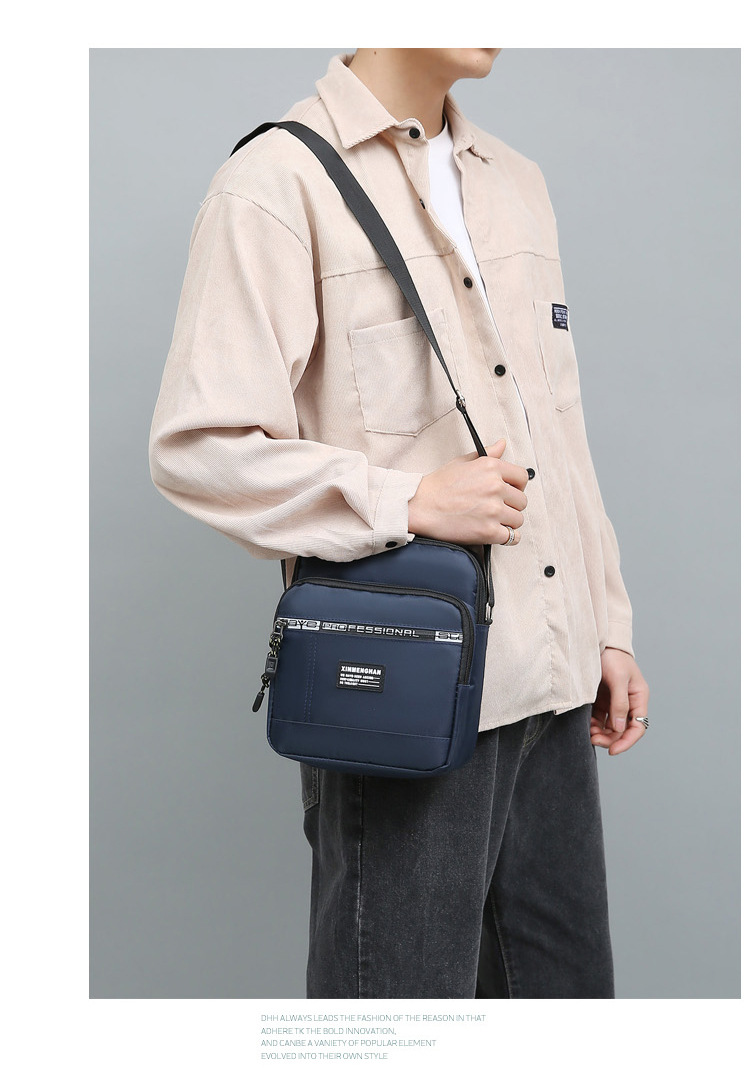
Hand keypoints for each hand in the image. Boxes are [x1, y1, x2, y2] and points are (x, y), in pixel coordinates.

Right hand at [407, 438, 528, 545]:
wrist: (419, 507)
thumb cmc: (437, 486)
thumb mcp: (462, 462)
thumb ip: (487, 454)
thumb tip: (501, 445)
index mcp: (491, 468)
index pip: (522, 477)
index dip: (517, 487)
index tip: (510, 492)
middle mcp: (495, 487)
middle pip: (522, 501)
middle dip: (511, 506)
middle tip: (497, 509)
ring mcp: (493, 510)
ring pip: (518, 520)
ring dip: (508, 522)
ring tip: (492, 521)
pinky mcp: (488, 531)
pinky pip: (512, 537)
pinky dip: (506, 537)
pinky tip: (496, 534)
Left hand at [591, 647, 649, 754]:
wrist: (597, 641)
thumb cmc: (612, 656)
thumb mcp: (617, 678)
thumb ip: (620, 703)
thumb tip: (619, 728)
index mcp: (639, 697)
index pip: (638, 727)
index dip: (627, 741)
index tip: (612, 750)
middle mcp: (628, 702)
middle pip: (623, 730)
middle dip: (610, 739)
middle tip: (593, 740)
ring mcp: (614, 702)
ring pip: (610, 727)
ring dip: (601, 733)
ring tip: (588, 732)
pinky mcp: (601, 700)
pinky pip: (599, 719)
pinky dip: (593, 725)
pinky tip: (586, 725)